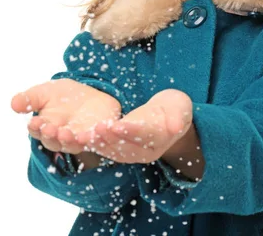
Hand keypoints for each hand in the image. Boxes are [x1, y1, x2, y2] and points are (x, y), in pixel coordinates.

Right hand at [11, 78, 121, 154]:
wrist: (90, 95)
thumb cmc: (62, 96)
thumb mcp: (46, 92)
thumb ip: (30, 99)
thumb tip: (13, 103)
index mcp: (46, 128)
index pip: (38, 131)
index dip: (36, 128)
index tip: (34, 122)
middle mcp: (62, 138)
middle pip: (55, 142)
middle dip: (52, 136)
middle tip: (50, 129)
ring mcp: (80, 139)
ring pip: (75, 145)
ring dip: (71, 141)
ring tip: (69, 134)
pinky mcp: (98, 136)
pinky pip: (98, 140)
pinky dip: (96, 137)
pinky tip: (95, 131)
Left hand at [77, 88, 193, 164]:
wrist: (169, 117)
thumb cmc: (174, 109)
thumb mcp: (180, 108)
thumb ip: (178, 117)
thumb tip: (177, 127)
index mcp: (162, 139)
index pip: (146, 135)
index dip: (132, 130)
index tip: (119, 124)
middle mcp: (147, 152)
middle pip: (128, 147)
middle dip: (112, 138)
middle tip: (98, 128)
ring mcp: (133, 154)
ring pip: (115, 151)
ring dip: (100, 144)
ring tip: (86, 135)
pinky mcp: (121, 151)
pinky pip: (108, 150)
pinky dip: (95, 144)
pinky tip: (82, 138)